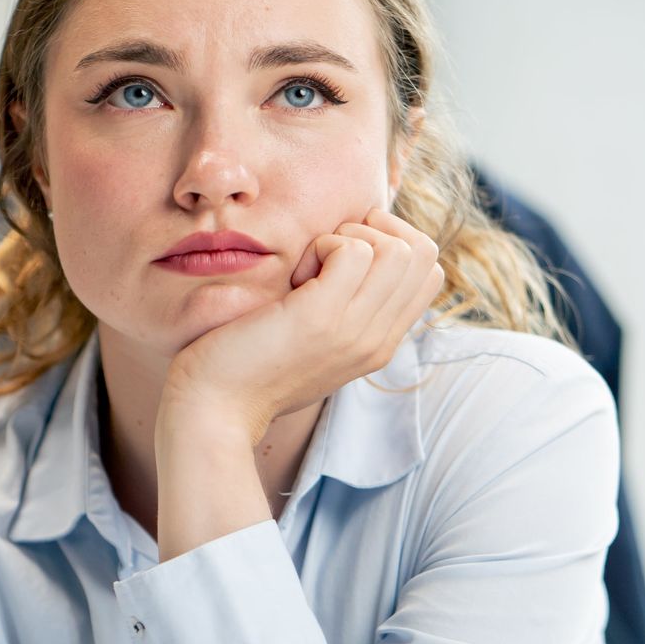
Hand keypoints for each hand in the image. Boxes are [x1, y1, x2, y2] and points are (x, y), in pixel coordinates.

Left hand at [162, 206, 444, 441]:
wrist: (214, 410)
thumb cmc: (250, 367)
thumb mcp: (313, 342)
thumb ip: (344, 311)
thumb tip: (352, 256)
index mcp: (379, 345)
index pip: (430, 273)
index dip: (392, 245)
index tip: (341, 262)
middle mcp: (377, 340)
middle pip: (424, 253)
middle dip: (376, 233)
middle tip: (325, 259)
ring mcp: (354, 330)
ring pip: (399, 249)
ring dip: (348, 238)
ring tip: (308, 270)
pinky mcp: (321, 317)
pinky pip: (354, 250)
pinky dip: (323, 244)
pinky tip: (293, 277)